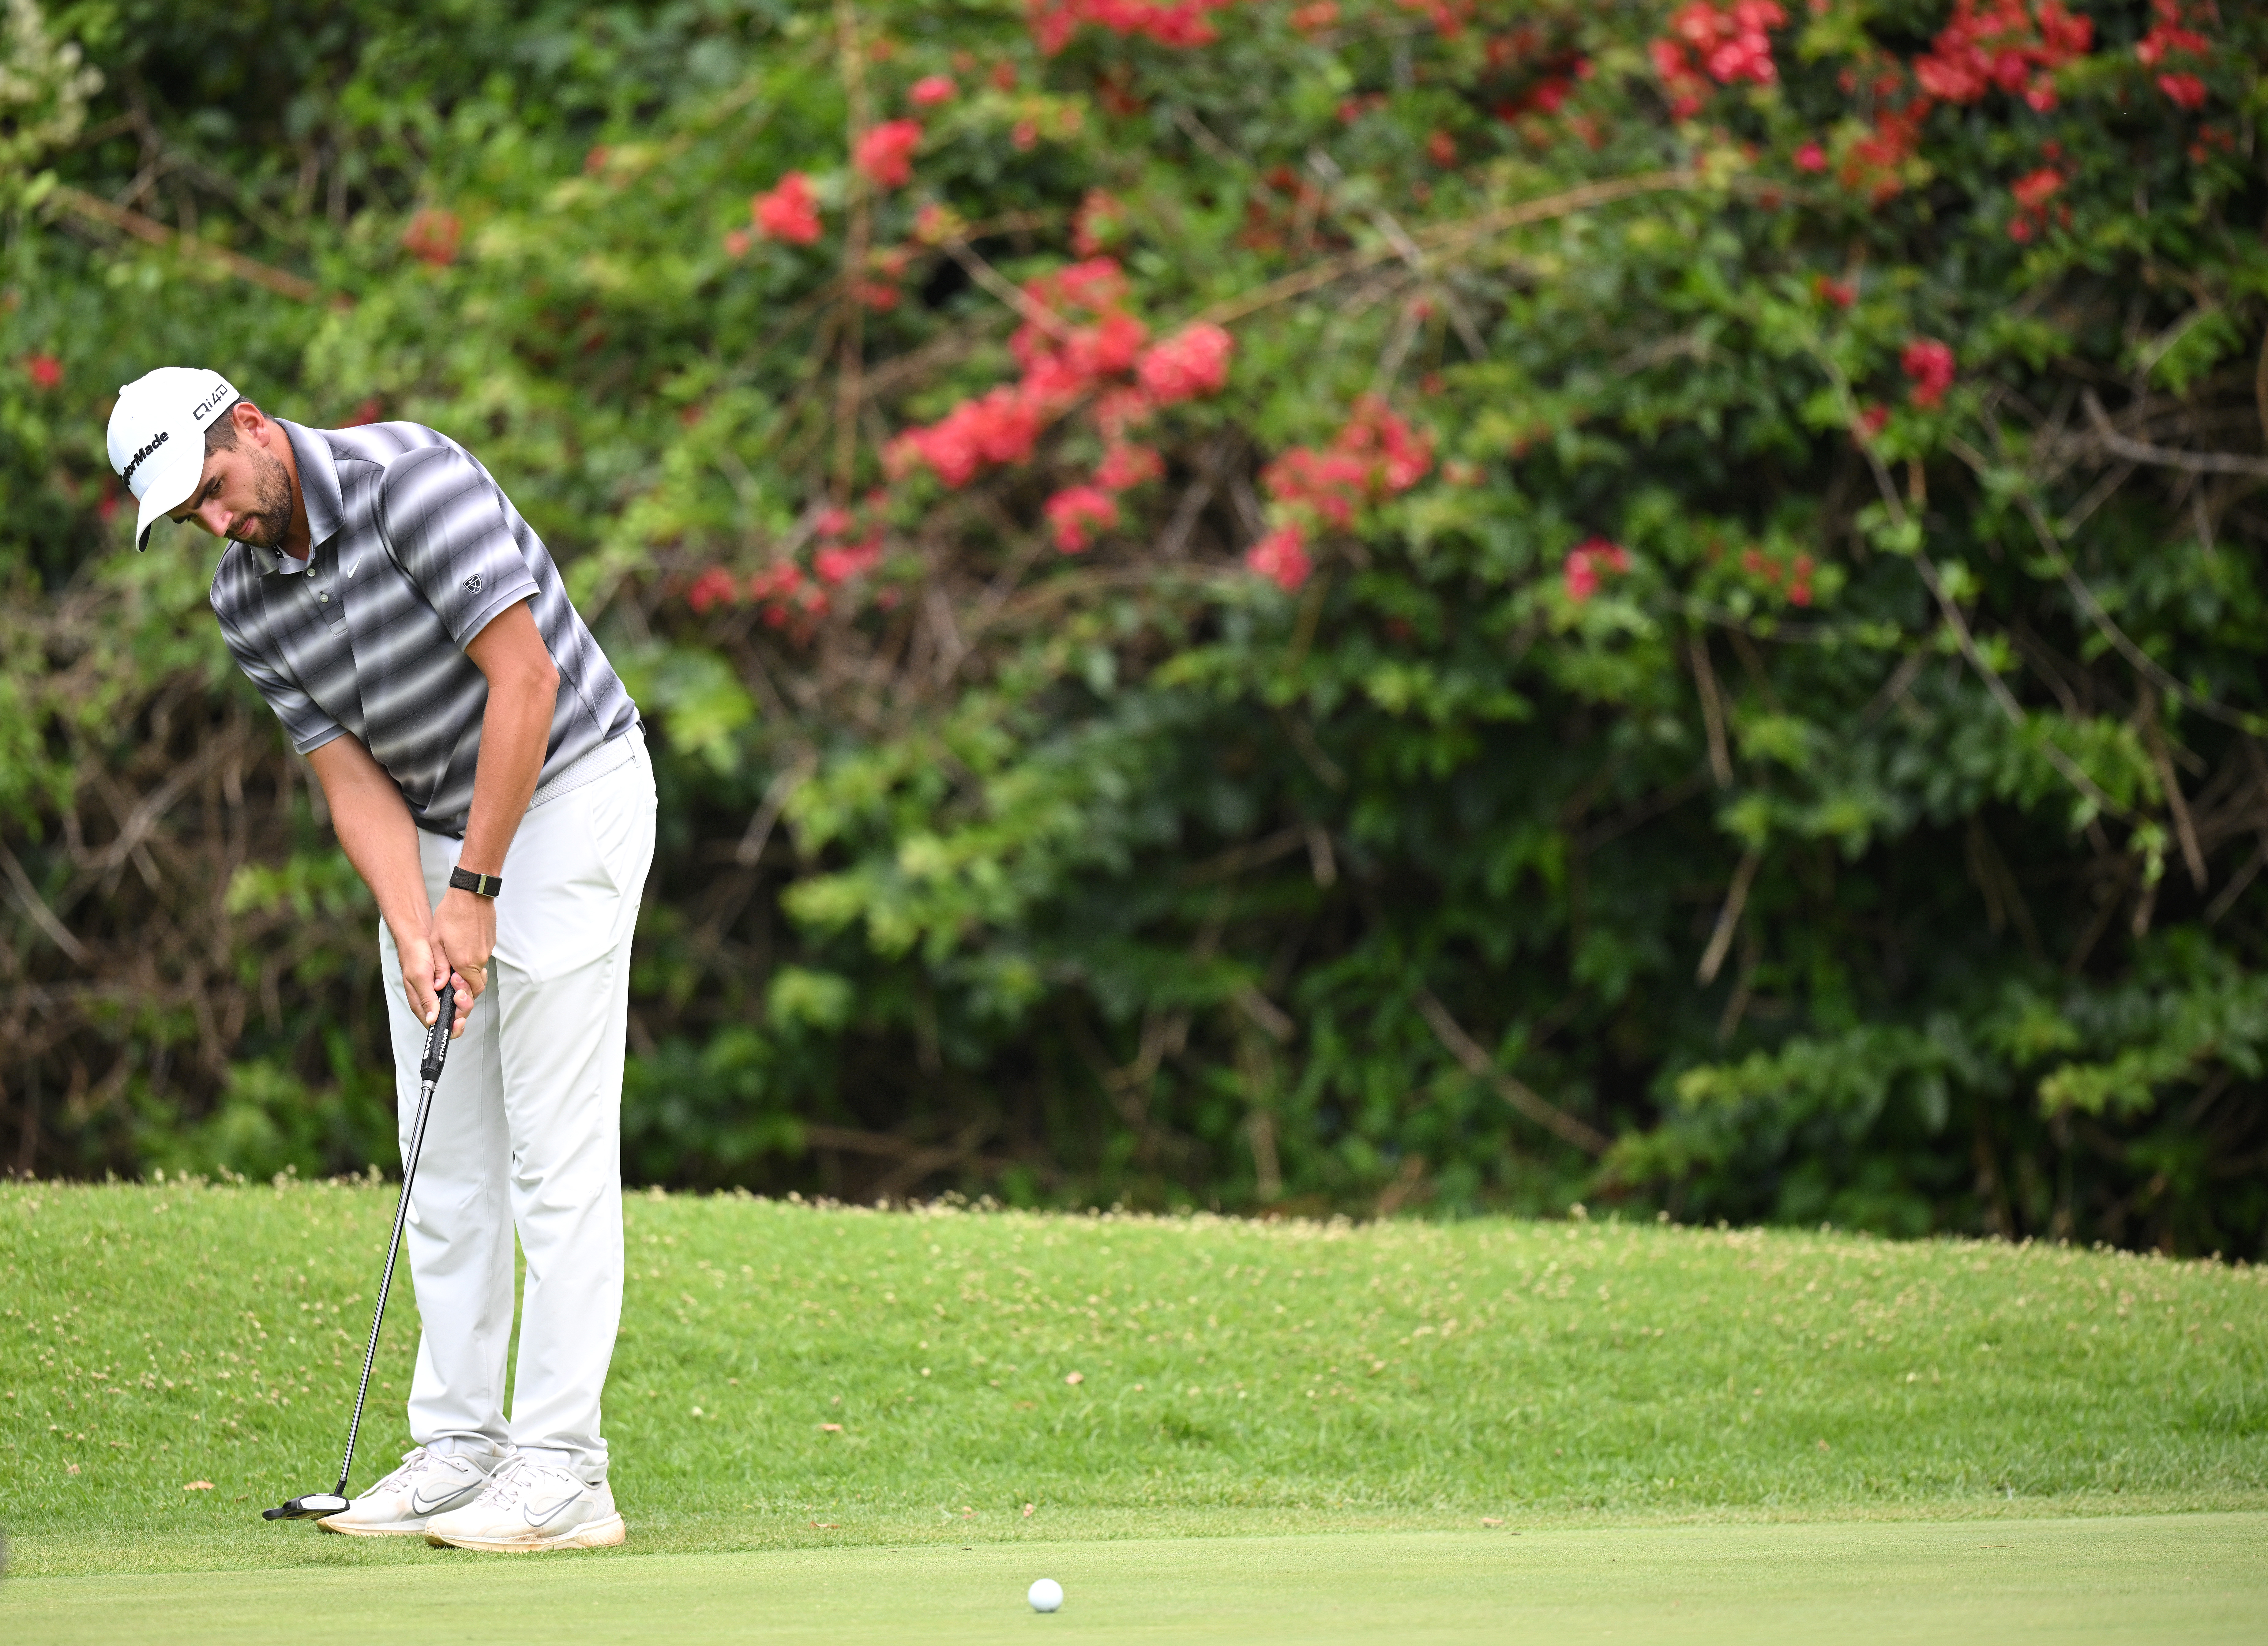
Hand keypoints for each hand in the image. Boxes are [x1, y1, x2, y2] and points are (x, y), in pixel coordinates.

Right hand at [394, 926, 473, 1039]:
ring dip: (466, 990)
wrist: (420, 936)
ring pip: (465, 1000)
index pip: (440, 1026)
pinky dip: (472, 982)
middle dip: (462, 1004)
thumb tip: (431, 1020)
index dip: (453, 1027)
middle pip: (456, 1014)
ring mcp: (446, 991)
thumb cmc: (415, 956)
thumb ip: (426, 998)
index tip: (460, 1019)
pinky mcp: (454, 981)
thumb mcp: (419, 977)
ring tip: (459, 976)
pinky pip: (469, 987)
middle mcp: (436, 1000)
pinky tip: (468, 973)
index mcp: (424, 1004)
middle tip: (459, 990)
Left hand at [431, 886, 494, 1035]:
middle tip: (455, 989)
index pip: (470, 990)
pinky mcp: (490, 942)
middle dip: (467, 990)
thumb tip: (439, 985)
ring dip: (469, 974)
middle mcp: (480, 959)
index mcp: (465, 962)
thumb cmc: (451, 915)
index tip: (453, 996)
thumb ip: (439, 967)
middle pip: (478, 984)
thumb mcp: (436, 942)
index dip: (462, 997)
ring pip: (480, 970)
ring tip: (455, 967)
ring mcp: (487, 950)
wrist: (471, 894)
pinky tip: (462, 951)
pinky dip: (473, 960)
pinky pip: (482, 957)